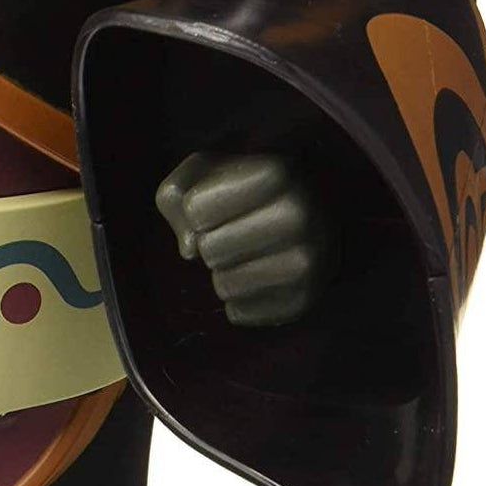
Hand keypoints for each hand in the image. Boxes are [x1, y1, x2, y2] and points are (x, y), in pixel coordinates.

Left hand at [154, 152, 333, 327]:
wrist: (307, 215)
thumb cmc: (244, 189)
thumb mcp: (204, 171)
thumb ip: (176, 191)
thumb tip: (190, 247)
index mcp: (275, 172)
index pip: (195, 209)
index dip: (195, 210)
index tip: (217, 205)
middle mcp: (300, 214)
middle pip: (210, 250)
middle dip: (209, 244)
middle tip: (231, 235)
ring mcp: (310, 260)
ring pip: (225, 286)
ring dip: (223, 274)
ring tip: (244, 257)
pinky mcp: (306, 299)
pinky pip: (241, 314)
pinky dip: (237, 302)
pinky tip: (255, 281)